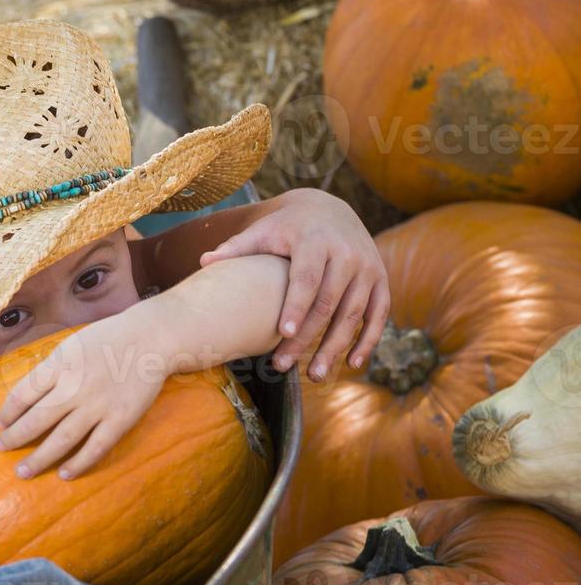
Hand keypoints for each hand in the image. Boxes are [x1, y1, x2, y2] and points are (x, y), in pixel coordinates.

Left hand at [0, 315, 167, 479]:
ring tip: (22, 472)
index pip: (23, 394)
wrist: (150, 338)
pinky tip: (64, 474)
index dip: (8, 412)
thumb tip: (23, 397)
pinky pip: (96, 447)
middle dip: (14, 438)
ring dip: (39, 458)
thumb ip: (49, 370)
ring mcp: (99, 405)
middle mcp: (75, 387)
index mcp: (59, 365)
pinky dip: (79, 463)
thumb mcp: (70, 346)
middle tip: (0, 448)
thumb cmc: (106, 340)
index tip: (0, 424)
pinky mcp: (121, 419)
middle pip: (37, 420)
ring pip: (62, 439)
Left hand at [199, 188, 388, 381]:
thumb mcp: (262, 232)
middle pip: (329, 303)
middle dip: (307, 338)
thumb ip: (235, 248)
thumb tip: (203, 262)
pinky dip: (368, 340)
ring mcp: (369, 268)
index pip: (307, 278)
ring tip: (314, 375)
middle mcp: (348, 253)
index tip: (283, 333)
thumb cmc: (284, 228)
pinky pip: (379, 315)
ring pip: (354, 314)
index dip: (297, 306)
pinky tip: (352, 364)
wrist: (327, 209)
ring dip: (335, 347)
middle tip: (282, 365)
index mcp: (315, 241)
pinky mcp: (381, 280)